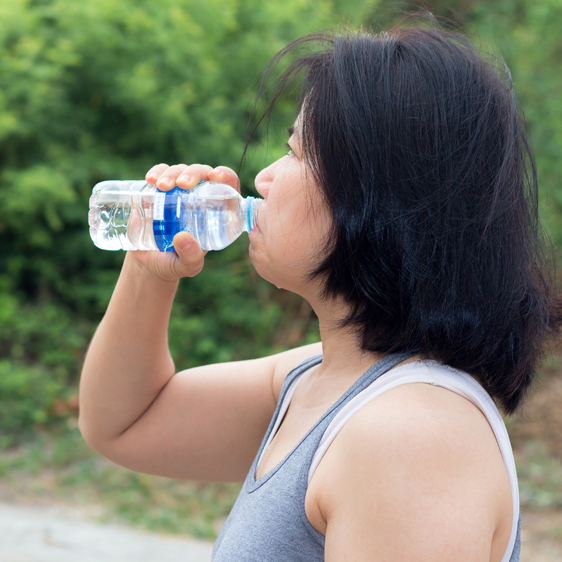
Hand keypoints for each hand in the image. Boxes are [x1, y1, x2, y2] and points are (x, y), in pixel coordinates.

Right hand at [127, 163, 241, 281]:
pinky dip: (157, 171)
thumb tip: (183, 237)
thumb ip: (190, 257)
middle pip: (203, 174)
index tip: (215, 176)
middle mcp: (199, 197)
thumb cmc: (174, 263)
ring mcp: (178, 191)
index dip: (226, 175)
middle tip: (182, 184)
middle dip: (194, 173)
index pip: (228, 187)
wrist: (148, 262)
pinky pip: (160, 173)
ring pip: (181, 170)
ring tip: (161, 186)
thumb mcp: (186, 266)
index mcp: (216, 212)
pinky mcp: (159, 189)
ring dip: (172, 172)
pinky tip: (151, 179)